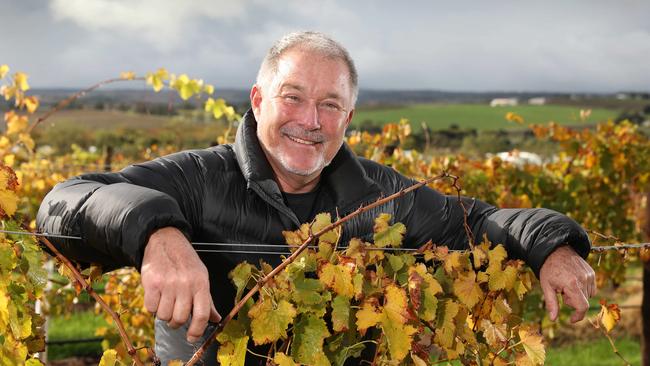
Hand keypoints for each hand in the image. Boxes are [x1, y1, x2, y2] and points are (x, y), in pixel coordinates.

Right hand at [141, 227, 220, 342]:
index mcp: (201, 284)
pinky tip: (156, 296)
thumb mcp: (201, 276)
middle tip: (174, 316)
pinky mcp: (152, 283)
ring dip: (163, 314)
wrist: (166, 240)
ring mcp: (168, 283)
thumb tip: (216, 319)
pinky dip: (152, 306)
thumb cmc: (185, 261)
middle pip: (180, 318)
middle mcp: (185, 284)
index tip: (191, 338)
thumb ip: (207, 300)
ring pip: (164, 316)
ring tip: (165, 302)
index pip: (202, 314)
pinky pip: (150, 308)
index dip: (197, 331)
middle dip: (176, 322)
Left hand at [539, 245, 595, 322]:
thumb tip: (553, 319)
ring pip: (588, 295)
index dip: (578, 316)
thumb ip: (551, 303)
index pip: (582, 306)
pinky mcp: (592, 272)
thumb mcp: (546, 286)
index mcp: (572, 284)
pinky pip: (591, 288)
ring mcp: (589, 275)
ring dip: (578, 295)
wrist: (555, 250)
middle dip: (572, 301)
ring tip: (566, 285)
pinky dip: (583, 289)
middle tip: (561, 292)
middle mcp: (584, 279)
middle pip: (583, 302)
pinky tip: (573, 282)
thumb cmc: (548, 268)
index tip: (571, 319)